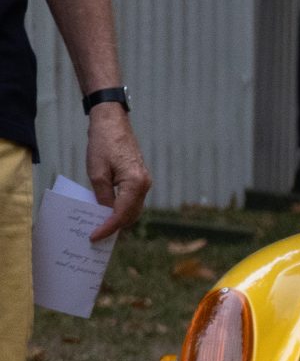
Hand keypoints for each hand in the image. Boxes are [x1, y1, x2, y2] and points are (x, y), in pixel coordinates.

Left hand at [85, 106, 148, 241]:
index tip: (94, 236)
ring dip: (118, 219)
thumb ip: (102, 197)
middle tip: (96, 234)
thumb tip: (104, 214)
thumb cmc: (103, 145)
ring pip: (133, 209)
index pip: (122, 214)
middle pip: (131, 215)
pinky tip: (106, 210)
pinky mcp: (140, 178)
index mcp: (135, 184)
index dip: (107, 228)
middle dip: (114, 227)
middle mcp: (145, 185)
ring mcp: (144, 182)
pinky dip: (121, 209)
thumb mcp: (97, 173)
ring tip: (100, 225)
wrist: (112, 123)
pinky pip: (132, 200)